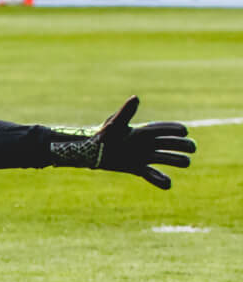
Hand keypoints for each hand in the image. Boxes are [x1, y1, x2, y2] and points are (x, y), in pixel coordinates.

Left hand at [49, 96, 195, 188]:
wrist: (89, 151)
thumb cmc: (102, 135)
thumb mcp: (114, 124)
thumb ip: (126, 113)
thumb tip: (136, 97)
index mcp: (143, 131)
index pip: (164, 129)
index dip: (175, 129)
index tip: (184, 131)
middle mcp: (146, 143)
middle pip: (171, 143)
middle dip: (183, 145)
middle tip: (191, 148)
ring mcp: (143, 156)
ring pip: (166, 158)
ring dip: (177, 160)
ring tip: (186, 162)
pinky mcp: (137, 168)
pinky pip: (151, 175)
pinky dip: (160, 180)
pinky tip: (168, 184)